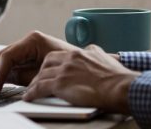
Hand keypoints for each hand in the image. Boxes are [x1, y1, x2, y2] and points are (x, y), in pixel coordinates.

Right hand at [0, 31, 76, 94]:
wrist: (90, 71)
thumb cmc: (71, 68)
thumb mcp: (45, 74)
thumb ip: (23, 77)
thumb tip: (4, 82)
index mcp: (32, 40)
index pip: (7, 56)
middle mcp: (28, 42)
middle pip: (0, 57)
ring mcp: (27, 50)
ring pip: (2, 62)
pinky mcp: (28, 59)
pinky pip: (10, 67)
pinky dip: (0, 77)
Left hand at [23, 44, 139, 113]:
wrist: (120, 87)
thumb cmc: (118, 78)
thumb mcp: (105, 58)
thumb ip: (94, 54)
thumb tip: (92, 52)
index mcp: (80, 53)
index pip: (59, 55)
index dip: (53, 64)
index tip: (50, 70)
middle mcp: (70, 58)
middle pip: (47, 62)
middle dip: (41, 71)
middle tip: (38, 79)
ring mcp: (64, 71)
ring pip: (41, 75)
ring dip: (35, 83)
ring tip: (31, 90)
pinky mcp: (61, 84)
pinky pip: (40, 87)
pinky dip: (32, 93)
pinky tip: (29, 97)